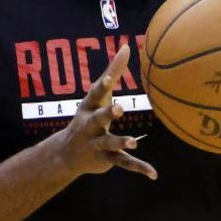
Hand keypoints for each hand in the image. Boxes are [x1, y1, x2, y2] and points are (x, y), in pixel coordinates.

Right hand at [53, 44, 157, 179]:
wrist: (67, 153)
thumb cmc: (88, 115)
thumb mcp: (98, 95)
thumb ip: (113, 71)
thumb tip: (127, 46)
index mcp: (89, 107)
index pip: (95, 94)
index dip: (102, 86)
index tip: (109, 78)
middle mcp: (90, 125)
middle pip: (97, 118)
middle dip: (106, 114)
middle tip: (118, 108)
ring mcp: (97, 143)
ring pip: (109, 142)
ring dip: (121, 141)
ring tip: (134, 142)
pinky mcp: (106, 158)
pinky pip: (124, 163)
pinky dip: (139, 167)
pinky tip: (153, 174)